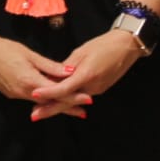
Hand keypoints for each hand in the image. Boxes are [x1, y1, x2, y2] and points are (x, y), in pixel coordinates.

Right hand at [0, 36, 77, 113]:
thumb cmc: (5, 49)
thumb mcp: (31, 55)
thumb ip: (51, 66)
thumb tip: (70, 72)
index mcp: (30, 81)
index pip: (58, 92)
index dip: (74, 97)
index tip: (88, 100)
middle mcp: (23, 92)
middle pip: (50, 102)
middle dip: (67, 106)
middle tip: (83, 112)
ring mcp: (15, 94)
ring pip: (40, 102)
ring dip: (55, 104)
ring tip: (70, 107)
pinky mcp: (10, 93)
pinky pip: (30, 98)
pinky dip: (42, 99)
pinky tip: (49, 98)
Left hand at [28, 31, 143, 120]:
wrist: (126, 47)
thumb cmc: (103, 45)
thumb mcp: (81, 53)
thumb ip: (65, 67)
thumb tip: (52, 76)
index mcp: (87, 75)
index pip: (64, 88)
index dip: (48, 92)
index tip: (34, 95)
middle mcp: (92, 86)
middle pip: (68, 101)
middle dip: (50, 109)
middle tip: (33, 115)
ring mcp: (97, 89)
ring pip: (73, 101)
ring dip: (57, 106)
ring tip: (39, 110)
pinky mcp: (99, 88)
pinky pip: (80, 96)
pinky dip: (67, 99)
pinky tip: (56, 101)